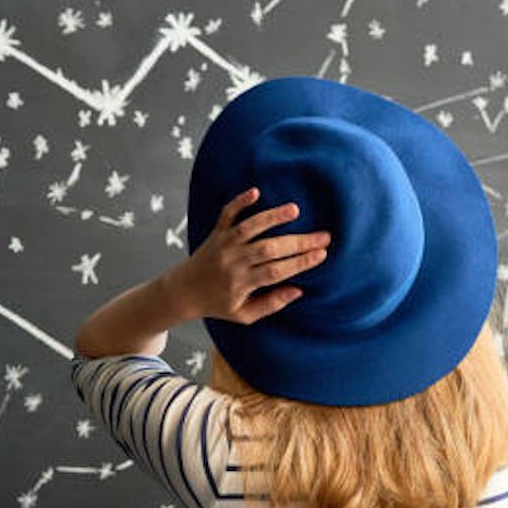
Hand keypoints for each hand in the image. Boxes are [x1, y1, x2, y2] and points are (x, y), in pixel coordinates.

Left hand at [165, 186, 330, 324]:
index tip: (322, 254)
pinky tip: (256, 191)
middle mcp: (233, 262)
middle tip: (324, 235)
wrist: (182, 292)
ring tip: (296, 209)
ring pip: (249, 228)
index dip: (300, 263)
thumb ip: (271, 304)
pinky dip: (239, 202)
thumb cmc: (217, 304)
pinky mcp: (216, 233)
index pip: (276, 271)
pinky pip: (226, 214)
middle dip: (298, 242)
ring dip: (272, 217)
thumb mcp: (244, 315)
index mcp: (242, 283)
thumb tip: (298, 290)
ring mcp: (224, 244)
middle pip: (269, 249)